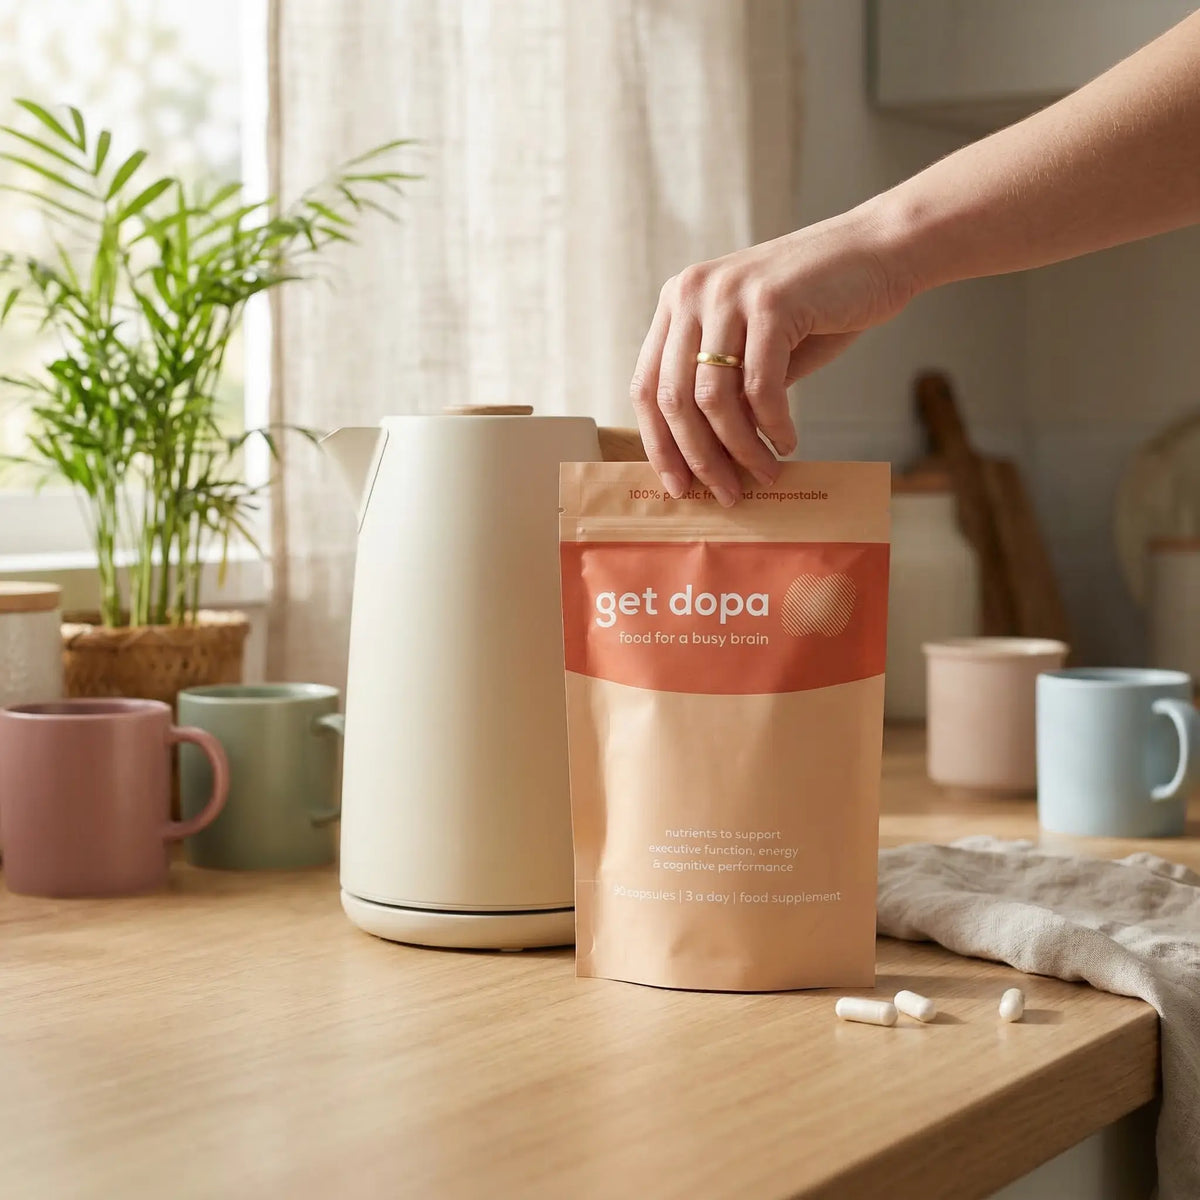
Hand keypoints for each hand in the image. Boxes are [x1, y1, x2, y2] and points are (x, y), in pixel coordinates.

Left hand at [630, 205, 915, 504]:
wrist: (882, 252)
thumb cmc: (819, 308)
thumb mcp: (755, 349)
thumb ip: (725, 391)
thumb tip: (703, 460)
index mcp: (678, 302)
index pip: (647, 386)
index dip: (660, 444)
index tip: (678, 486)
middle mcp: (693, 293)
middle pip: (674, 398)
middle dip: (699, 458)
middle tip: (727, 493)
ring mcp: (729, 293)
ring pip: (713, 399)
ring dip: (740, 449)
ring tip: (765, 473)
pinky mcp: (771, 302)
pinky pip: (760, 387)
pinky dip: (773, 426)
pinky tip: (787, 442)